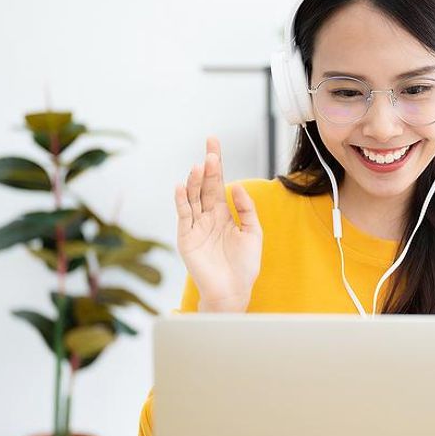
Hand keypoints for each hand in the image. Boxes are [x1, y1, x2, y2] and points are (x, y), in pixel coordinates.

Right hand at [174, 137, 261, 311]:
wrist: (234, 291)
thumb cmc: (244, 266)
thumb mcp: (253, 232)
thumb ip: (246, 209)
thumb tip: (237, 186)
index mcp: (223, 214)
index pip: (218, 183)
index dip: (216, 164)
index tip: (214, 144)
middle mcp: (207, 217)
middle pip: (205, 186)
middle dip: (208, 167)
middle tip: (210, 149)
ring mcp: (195, 227)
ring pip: (193, 198)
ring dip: (195, 181)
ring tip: (200, 166)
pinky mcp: (187, 239)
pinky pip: (184, 216)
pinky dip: (182, 200)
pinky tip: (183, 186)